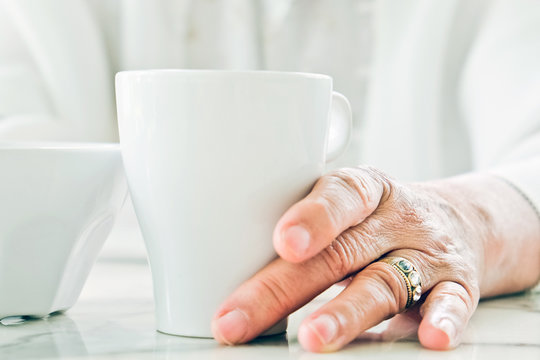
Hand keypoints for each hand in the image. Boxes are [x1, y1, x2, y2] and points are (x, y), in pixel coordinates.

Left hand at [211, 167, 539, 351]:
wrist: (459, 220)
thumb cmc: (380, 217)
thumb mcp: (350, 204)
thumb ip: (303, 223)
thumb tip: (221, 257)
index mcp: (364, 191)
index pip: (339, 194)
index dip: (312, 216)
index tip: (281, 242)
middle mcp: (395, 218)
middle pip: (341, 252)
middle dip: (287, 287)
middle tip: (242, 318)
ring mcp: (427, 251)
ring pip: (385, 281)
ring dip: (348, 311)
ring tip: (314, 336)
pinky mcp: (457, 283)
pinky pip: (453, 301)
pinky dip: (443, 319)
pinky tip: (429, 339)